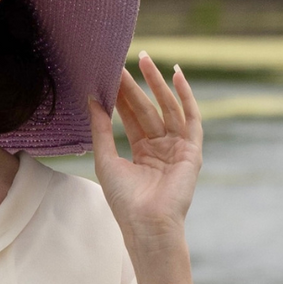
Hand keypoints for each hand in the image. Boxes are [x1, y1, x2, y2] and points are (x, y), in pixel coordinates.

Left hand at [88, 52, 201, 246]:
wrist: (146, 224)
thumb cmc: (125, 201)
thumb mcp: (106, 160)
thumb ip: (101, 130)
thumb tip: (91, 100)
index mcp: (142, 152)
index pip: (131, 116)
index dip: (121, 95)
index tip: (110, 73)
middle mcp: (161, 147)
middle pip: (147, 109)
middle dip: (136, 85)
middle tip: (123, 59)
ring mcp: (177, 148)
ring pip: (166, 108)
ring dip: (157, 83)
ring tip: (144, 59)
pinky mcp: (191, 150)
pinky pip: (191, 118)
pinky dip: (185, 96)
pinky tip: (176, 75)